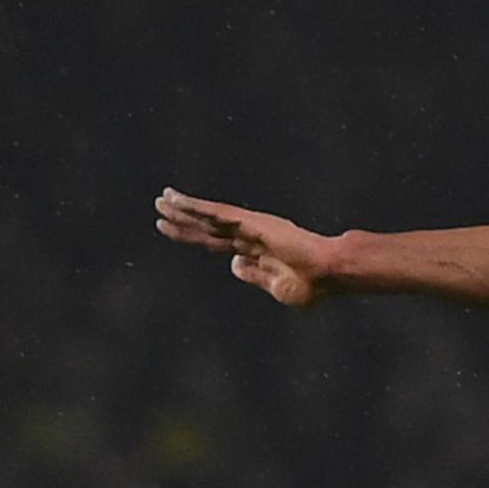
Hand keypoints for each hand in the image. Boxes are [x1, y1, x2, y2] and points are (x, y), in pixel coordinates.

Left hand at [154, 187, 332, 306]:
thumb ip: (253, 275)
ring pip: (209, 217)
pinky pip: (218, 213)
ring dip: (184, 208)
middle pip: (206, 227)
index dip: (192, 236)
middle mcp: (248, 235)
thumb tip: (233, 264)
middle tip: (158, 208)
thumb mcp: (277, 288)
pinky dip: (196, 207)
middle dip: (182, 219)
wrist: (330, 273)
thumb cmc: (313, 284)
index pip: (214, 243)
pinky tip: (177, 201)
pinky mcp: (251, 222)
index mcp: (253, 252)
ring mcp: (249, 227)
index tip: (172, 230)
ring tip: (161, 199)